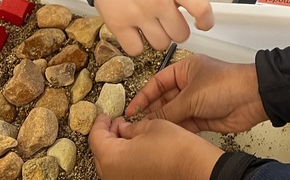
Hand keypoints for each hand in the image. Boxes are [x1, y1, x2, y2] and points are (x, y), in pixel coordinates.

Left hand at [90, 113, 221, 179]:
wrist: (193, 167)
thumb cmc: (174, 148)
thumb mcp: (149, 125)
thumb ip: (130, 127)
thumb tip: (123, 129)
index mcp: (112, 157)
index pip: (96, 137)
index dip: (100, 123)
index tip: (104, 116)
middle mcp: (112, 175)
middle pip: (100, 153)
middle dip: (107, 135)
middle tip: (117, 122)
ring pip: (110, 164)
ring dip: (115, 148)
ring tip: (128, 135)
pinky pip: (121, 172)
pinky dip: (124, 160)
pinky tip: (136, 149)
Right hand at [94, 0, 218, 55]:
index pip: (201, 8)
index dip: (207, 21)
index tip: (204, 23)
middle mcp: (157, 0)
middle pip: (181, 34)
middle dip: (179, 30)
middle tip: (171, 21)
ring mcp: (137, 14)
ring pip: (161, 44)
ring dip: (159, 38)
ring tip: (154, 25)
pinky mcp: (118, 24)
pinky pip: (136, 49)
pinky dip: (137, 45)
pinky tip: (137, 31)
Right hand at [127, 53, 268, 134]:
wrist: (253, 98)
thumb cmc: (228, 83)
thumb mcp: (191, 95)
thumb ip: (168, 109)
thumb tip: (149, 119)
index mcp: (186, 69)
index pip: (158, 81)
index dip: (144, 95)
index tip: (132, 108)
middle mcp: (190, 84)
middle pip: (164, 99)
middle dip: (152, 111)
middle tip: (137, 124)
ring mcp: (197, 101)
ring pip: (174, 113)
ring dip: (164, 122)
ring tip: (149, 132)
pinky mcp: (204, 116)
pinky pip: (184, 124)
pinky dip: (176, 130)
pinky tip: (167, 135)